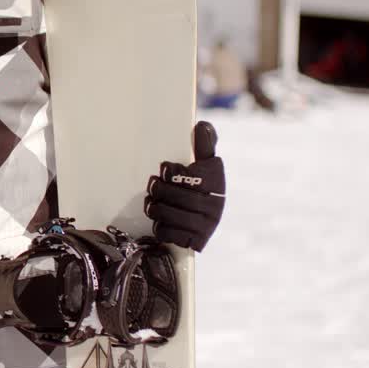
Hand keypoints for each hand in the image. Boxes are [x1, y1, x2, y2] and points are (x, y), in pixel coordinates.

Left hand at [144, 121, 225, 250]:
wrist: (205, 221)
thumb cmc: (202, 186)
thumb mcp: (206, 165)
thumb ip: (204, 145)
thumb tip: (201, 125)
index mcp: (216, 184)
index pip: (192, 176)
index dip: (172, 172)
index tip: (164, 168)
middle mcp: (214, 206)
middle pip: (178, 197)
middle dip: (159, 190)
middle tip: (152, 185)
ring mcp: (205, 226)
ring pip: (169, 215)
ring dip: (155, 207)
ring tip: (151, 202)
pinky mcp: (195, 242)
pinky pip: (169, 234)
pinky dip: (159, 226)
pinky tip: (159, 221)